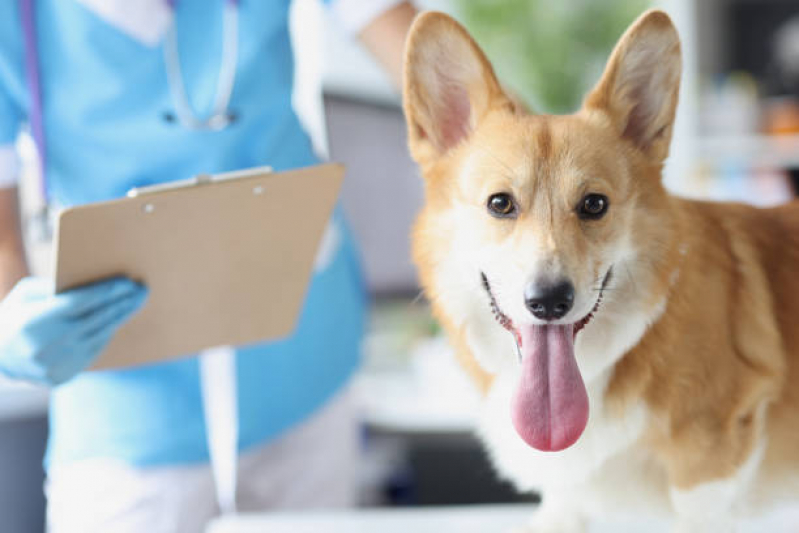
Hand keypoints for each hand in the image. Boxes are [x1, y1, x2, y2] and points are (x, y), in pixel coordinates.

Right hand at [0, 277, 147, 384]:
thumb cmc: (13, 315)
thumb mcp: (25, 294)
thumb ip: (55, 287)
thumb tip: (92, 282)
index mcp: (36, 320)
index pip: (82, 302)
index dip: (108, 292)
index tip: (128, 282)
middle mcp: (48, 345)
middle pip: (97, 319)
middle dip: (122, 303)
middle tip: (142, 290)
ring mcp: (56, 364)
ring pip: (99, 336)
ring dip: (120, 318)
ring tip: (134, 303)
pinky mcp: (62, 377)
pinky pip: (93, 352)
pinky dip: (106, 335)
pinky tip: (116, 322)